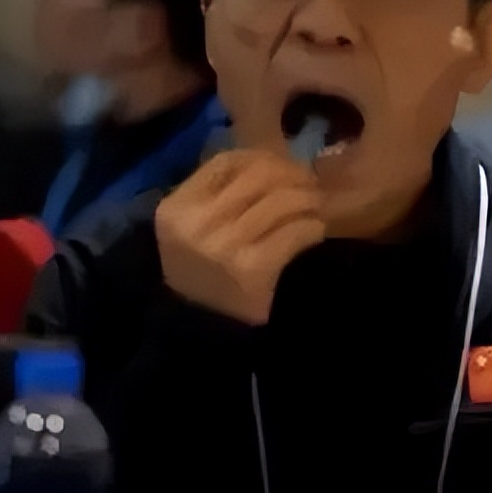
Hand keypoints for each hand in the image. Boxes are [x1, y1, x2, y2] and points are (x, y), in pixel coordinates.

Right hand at [155, 150, 324, 324]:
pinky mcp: (254, 270)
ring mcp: (225, 248)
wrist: (203, 333)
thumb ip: (221, 191)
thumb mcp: (192, 228)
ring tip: (314, 209)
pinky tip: (313, 233)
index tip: (283, 166)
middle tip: (310, 185)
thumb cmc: (202, 274)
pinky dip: (311, 229)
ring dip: (308, 202)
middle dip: (293, 175)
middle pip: (260, 176)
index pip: (227, 162)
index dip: (262, 158)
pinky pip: (295, 232)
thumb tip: (272, 158)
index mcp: (177, 209)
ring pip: (282, 201)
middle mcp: (197, 225)